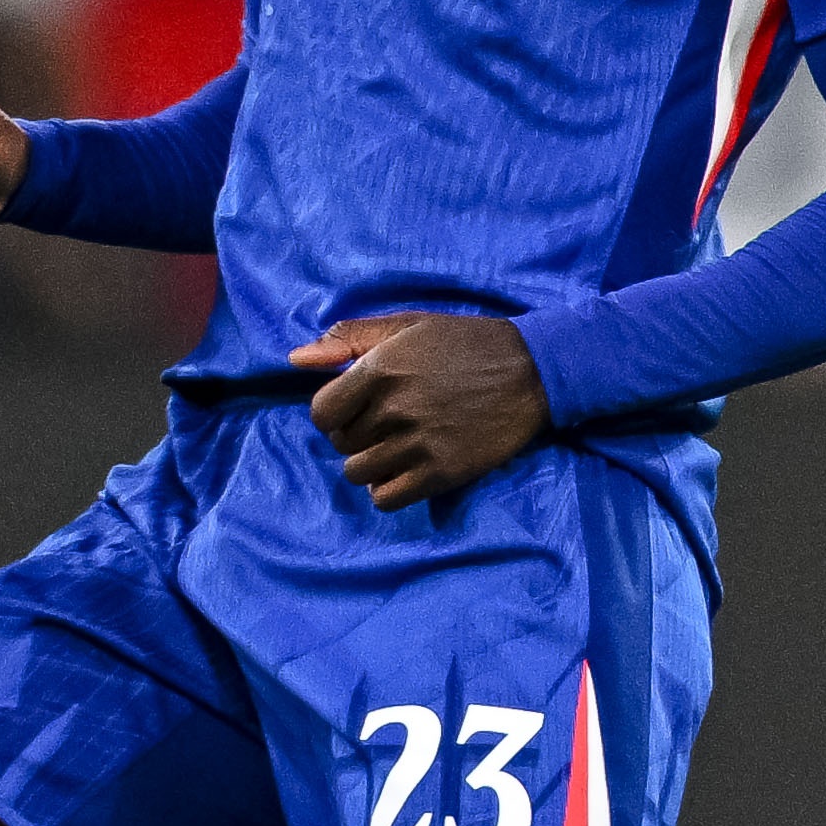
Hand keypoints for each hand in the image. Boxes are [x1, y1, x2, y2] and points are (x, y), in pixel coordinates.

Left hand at [291, 314, 550, 511]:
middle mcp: (394, 410)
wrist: (531, 372)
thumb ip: (348, 339)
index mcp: (380, 370)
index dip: (333, 412)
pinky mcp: (440, 474)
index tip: (356, 406)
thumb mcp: (407, 326)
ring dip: (371, 462)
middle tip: (389, 420)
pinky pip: (385, 499)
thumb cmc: (464, 344)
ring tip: (398, 444)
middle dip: (357, 433)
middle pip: (341, 443)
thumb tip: (294, 361)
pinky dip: (388, 488)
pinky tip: (406, 468)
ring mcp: (417, 445)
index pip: (321, 413)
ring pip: (358, 473)